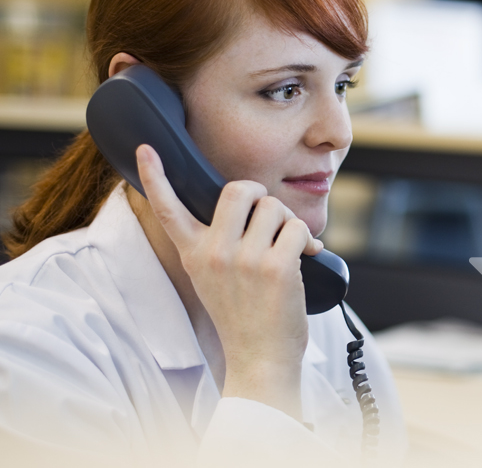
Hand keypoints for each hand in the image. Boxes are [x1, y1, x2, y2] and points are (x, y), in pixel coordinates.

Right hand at [135, 144, 321, 418]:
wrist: (260, 359)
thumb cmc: (244, 317)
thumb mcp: (213, 279)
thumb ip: (219, 244)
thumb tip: (256, 208)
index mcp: (194, 254)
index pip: (168, 209)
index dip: (156, 177)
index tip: (146, 149)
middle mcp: (213, 252)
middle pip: (239, 189)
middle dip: (261, 196)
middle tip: (269, 218)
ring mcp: (244, 259)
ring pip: (274, 206)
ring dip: (288, 223)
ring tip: (287, 248)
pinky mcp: (275, 266)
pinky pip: (298, 228)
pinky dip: (309, 240)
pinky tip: (307, 258)